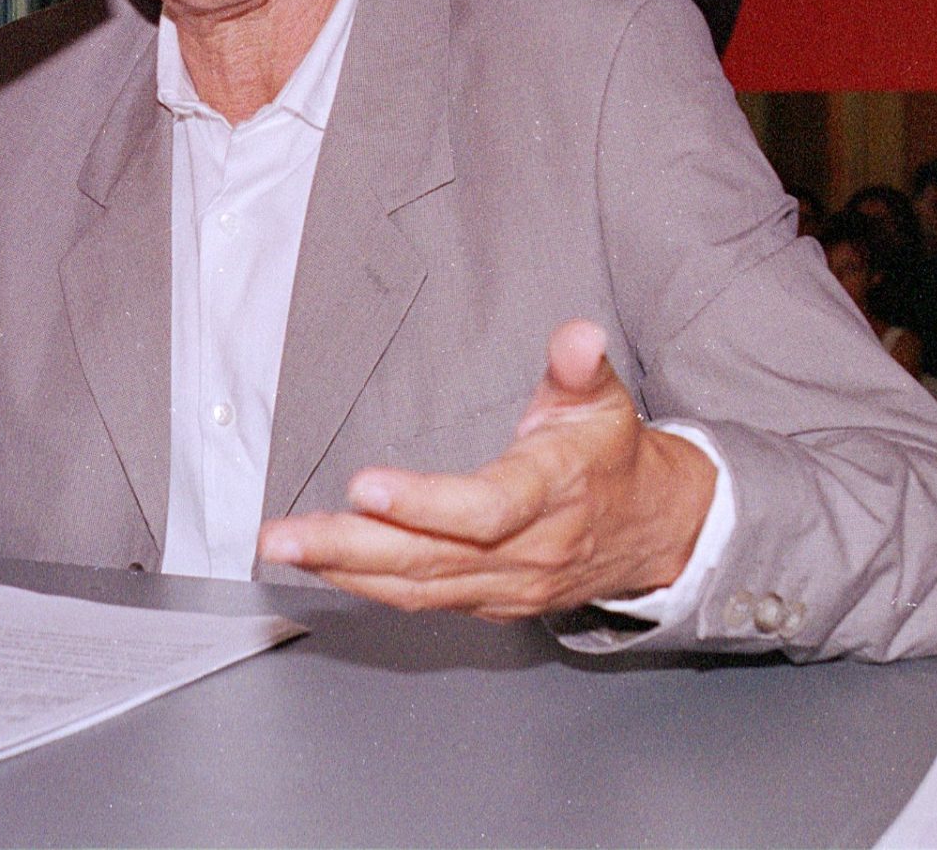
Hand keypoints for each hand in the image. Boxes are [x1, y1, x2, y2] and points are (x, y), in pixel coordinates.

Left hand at [255, 320, 714, 620]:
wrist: (653, 532)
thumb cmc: (611, 457)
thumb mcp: (604, 400)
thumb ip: (580, 366)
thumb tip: (578, 334)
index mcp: (553, 492)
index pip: (486, 508)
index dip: (424, 504)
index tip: (365, 485)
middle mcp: (527, 549)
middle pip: (431, 558)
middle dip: (350, 547)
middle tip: (283, 536)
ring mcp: (506, 585)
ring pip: (416, 586)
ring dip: (343, 568)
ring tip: (283, 546)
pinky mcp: (488, 602)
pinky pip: (420, 599)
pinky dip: (366, 584)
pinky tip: (323, 563)